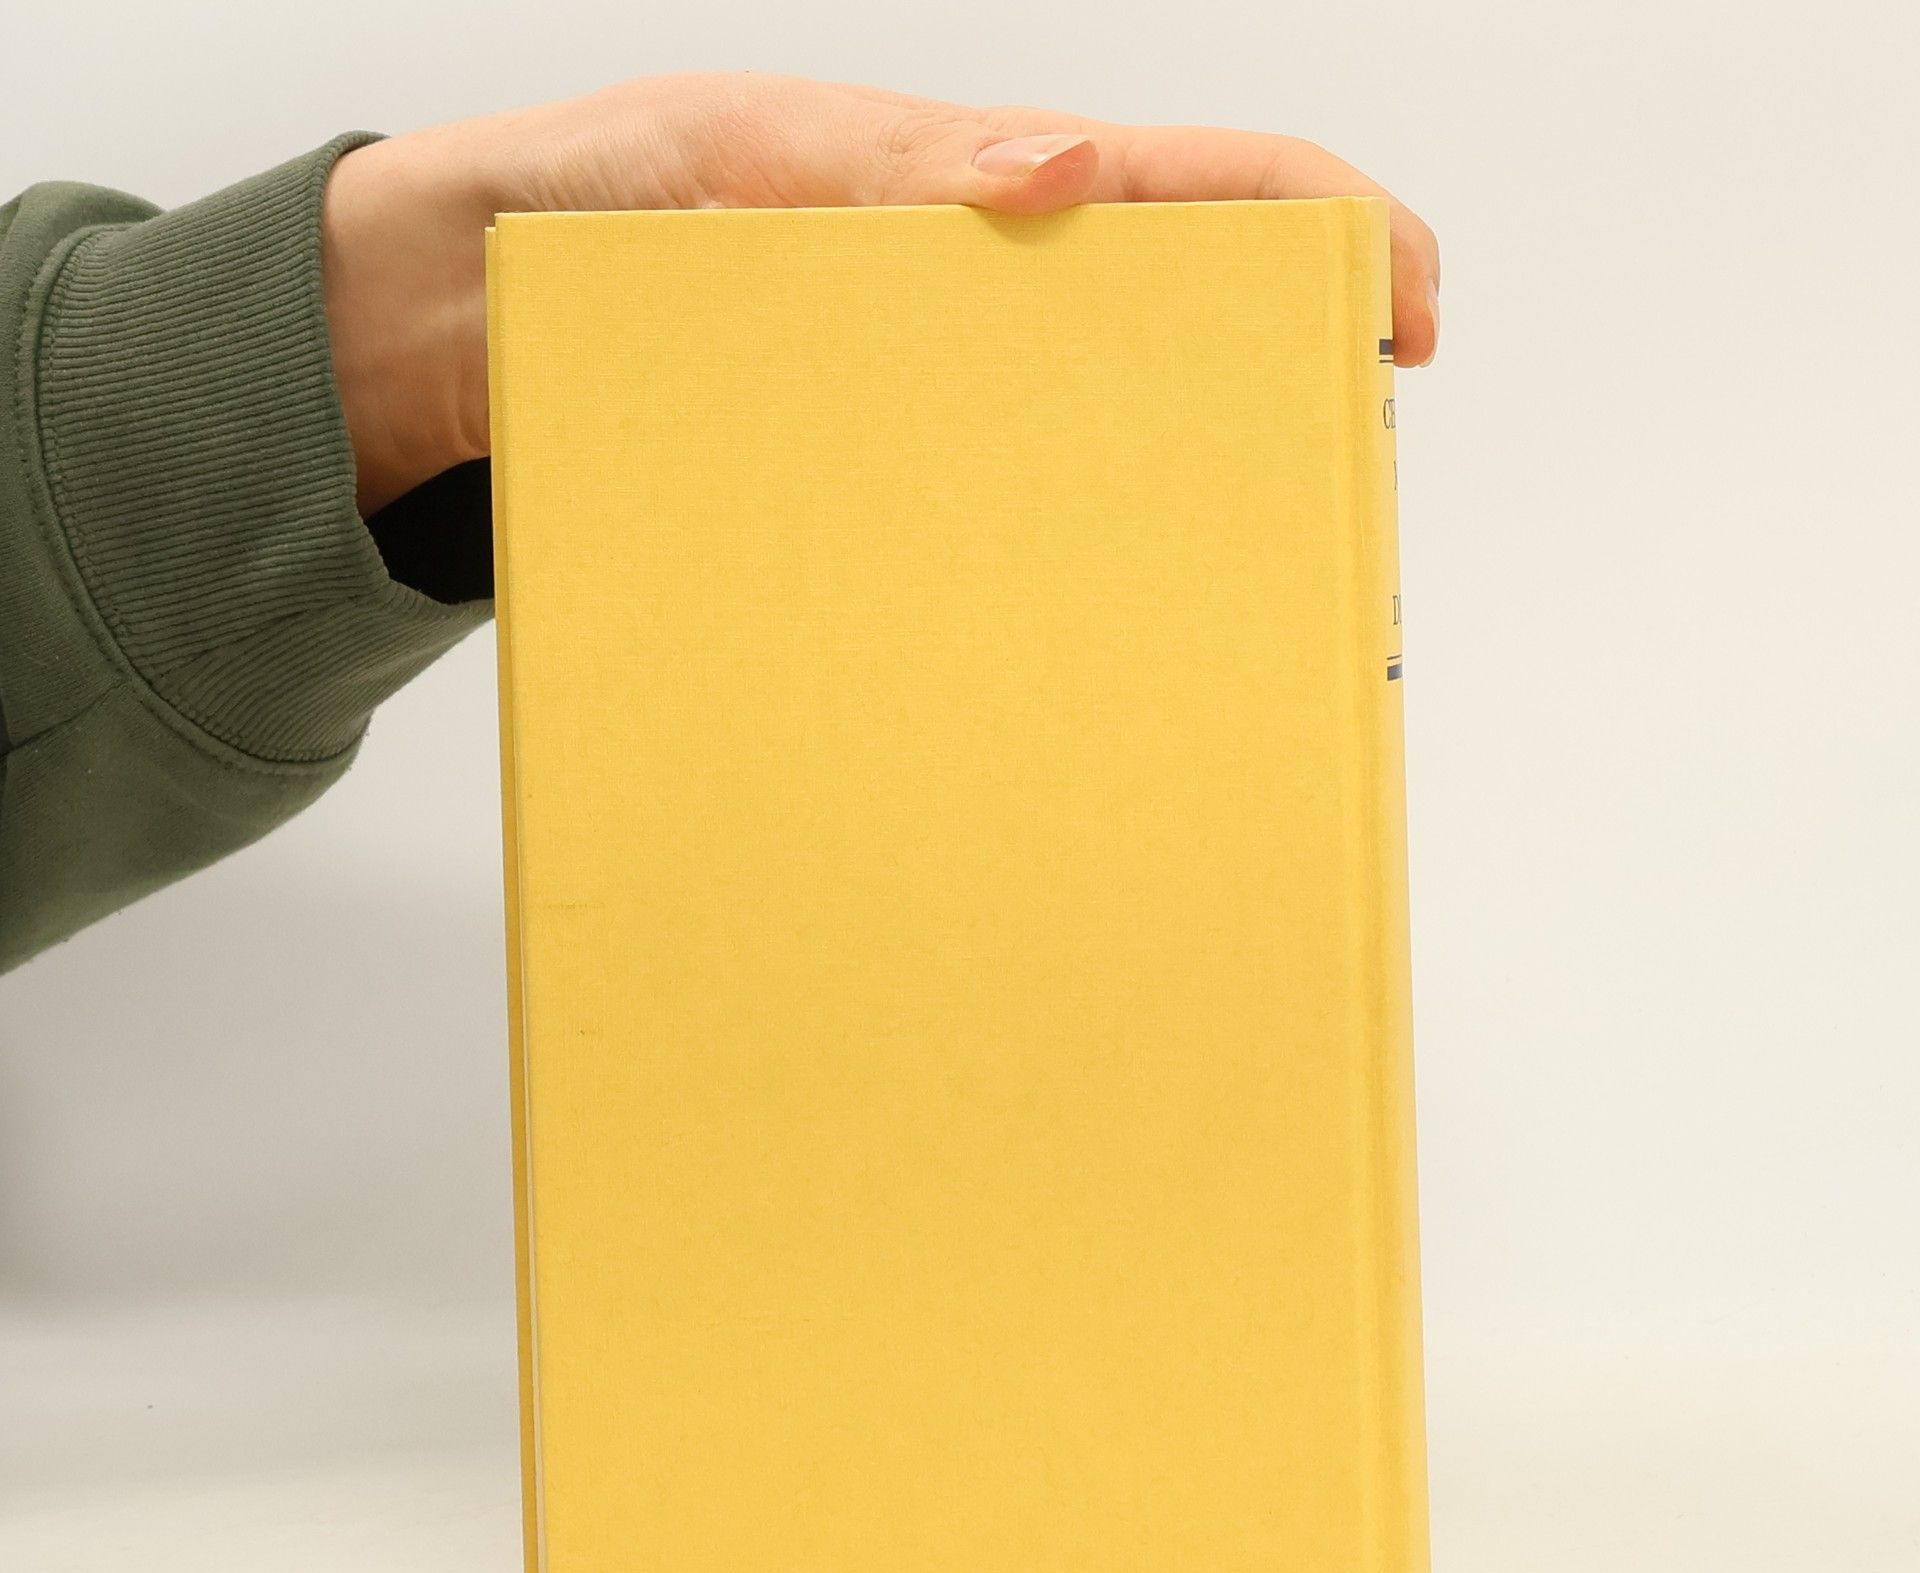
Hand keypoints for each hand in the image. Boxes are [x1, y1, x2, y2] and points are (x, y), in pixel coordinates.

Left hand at [323, 73, 1440, 513]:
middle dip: (1271, 417)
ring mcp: (924, 413)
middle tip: (1313, 528)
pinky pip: (975, 535)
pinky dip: (1034, 582)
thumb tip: (1056, 171)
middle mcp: (971, 312)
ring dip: (1161, 525)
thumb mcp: (729, 153)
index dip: (1332, 233)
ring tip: (1203, 616)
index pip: (1201, 187)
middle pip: (1175, 345)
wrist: (455, 332)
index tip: (1404, 324)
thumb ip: (883, 167)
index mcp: (971, 197)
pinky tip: (1046, 642)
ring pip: (1090, 457)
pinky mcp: (864, 497)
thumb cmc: (586, 211)